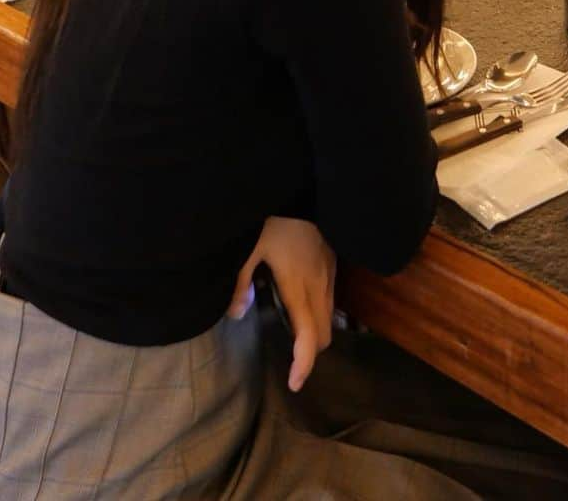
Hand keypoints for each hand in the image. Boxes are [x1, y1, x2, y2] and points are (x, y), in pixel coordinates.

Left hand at [228, 216, 336, 391]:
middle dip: (311, 352)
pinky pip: (330, 299)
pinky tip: (300, 306)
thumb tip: (236, 315)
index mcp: (298, 284)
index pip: (309, 334)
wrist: (303, 184)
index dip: (304, 363)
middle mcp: (319, 283)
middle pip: (325, 332)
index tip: (294, 383)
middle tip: (290, 363)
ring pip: (330, 316)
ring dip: (316, 333)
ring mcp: (329, 271)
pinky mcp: (332, 261)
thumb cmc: (272, 216)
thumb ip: (240, 282)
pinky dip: (319, 314)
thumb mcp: (247, 247)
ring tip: (295, 341)